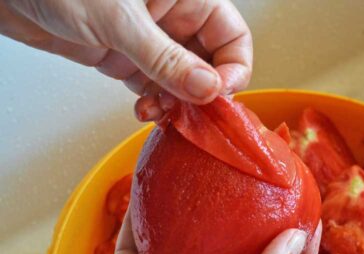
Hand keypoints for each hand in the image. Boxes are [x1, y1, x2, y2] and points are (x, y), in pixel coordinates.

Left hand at [0, 0, 251, 120]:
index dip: (233, 67)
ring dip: (178, 104)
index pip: (232, 35)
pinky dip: (155, 104)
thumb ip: (166, 59)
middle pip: (212, 62)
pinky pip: (155, 87)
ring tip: (163, 113)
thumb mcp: (120, 20)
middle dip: (203, 92)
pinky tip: (146, 110)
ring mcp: (150, 40)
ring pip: (183, 81)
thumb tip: (207, 89)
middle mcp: (172, 18)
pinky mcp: (126, 58)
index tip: (217, 93)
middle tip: (193, 113)